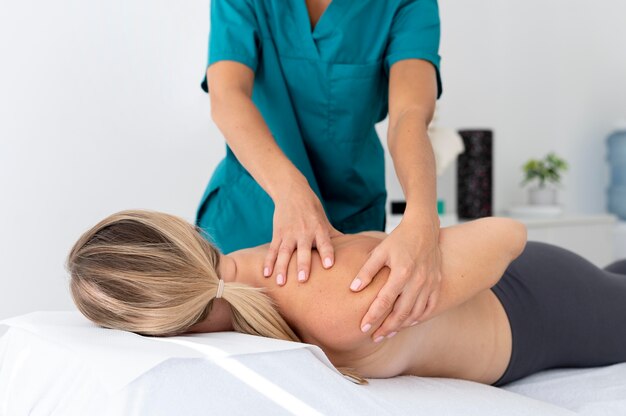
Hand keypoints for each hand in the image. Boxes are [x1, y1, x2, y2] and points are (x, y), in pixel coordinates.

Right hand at [263, 182, 340, 285]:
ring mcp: (289, 233)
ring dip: (282, 267)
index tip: (329, 265)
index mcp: (319, 229)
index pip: (324, 243)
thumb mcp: (324, 221)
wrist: (292, 191)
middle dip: (303, 264)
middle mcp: (304, 232)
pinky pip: (272, 249)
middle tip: (302, 280)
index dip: (327, 253)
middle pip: (303, 250)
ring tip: (281, 283)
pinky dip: (268, 262)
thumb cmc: (312, 209)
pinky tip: (266, 274)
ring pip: (284, 252)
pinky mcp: (278, 234)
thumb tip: (354, 251)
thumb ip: (334, 237)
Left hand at [350, 217, 441, 340]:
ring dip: (402, 325)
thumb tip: (353, 289)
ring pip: (416, 313)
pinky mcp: (437, 283)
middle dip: (387, 327)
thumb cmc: (399, 239)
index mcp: (402, 272)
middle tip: (374, 338)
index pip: (385, 301)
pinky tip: (408, 322)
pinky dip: (419, 317)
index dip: (373, 316)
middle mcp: (418, 281)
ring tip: (388, 333)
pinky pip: (429, 307)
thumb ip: (367, 271)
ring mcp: (430, 283)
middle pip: (401, 312)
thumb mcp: (379, 251)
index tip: (362, 328)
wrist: (424, 228)